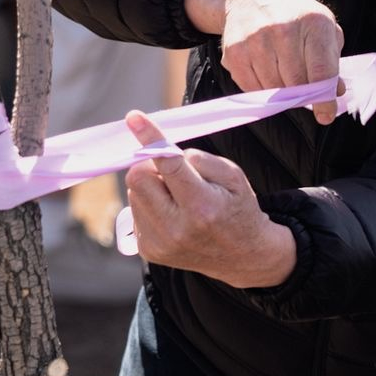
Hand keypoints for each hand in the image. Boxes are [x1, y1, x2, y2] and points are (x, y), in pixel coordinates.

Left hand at [123, 109, 296, 287]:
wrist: (242, 256)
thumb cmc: (237, 208)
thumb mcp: (232, 176)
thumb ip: (198, 159)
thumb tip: (161, 152)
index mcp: (202, 206)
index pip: (168, 164)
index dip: (150, 138)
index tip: (133, 118)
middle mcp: (177, 228)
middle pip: (138, 177)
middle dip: (149, 165)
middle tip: (172, 171)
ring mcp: (160, 244)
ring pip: (134, 192)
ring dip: (151, 186)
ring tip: (178, 198)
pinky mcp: (150, 251)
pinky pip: (135, 211)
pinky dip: (150, 204)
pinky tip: (172, 214)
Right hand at [183, 0, 343, 122]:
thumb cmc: (293, 15)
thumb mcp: (322, 27)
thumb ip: (332, 60)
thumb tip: (335, 93)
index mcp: (313, 22)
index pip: (321, 71)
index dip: (324, 99)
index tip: (325, 115)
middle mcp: (283, 29)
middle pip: (296, 84)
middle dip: (302, 96)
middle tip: (303, 95)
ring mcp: (256, 40)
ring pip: (273, 89)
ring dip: (281, 92)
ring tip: (283, 77)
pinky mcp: (235, 51)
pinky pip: (252, 88)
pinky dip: (261, 89)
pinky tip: (265, 73)